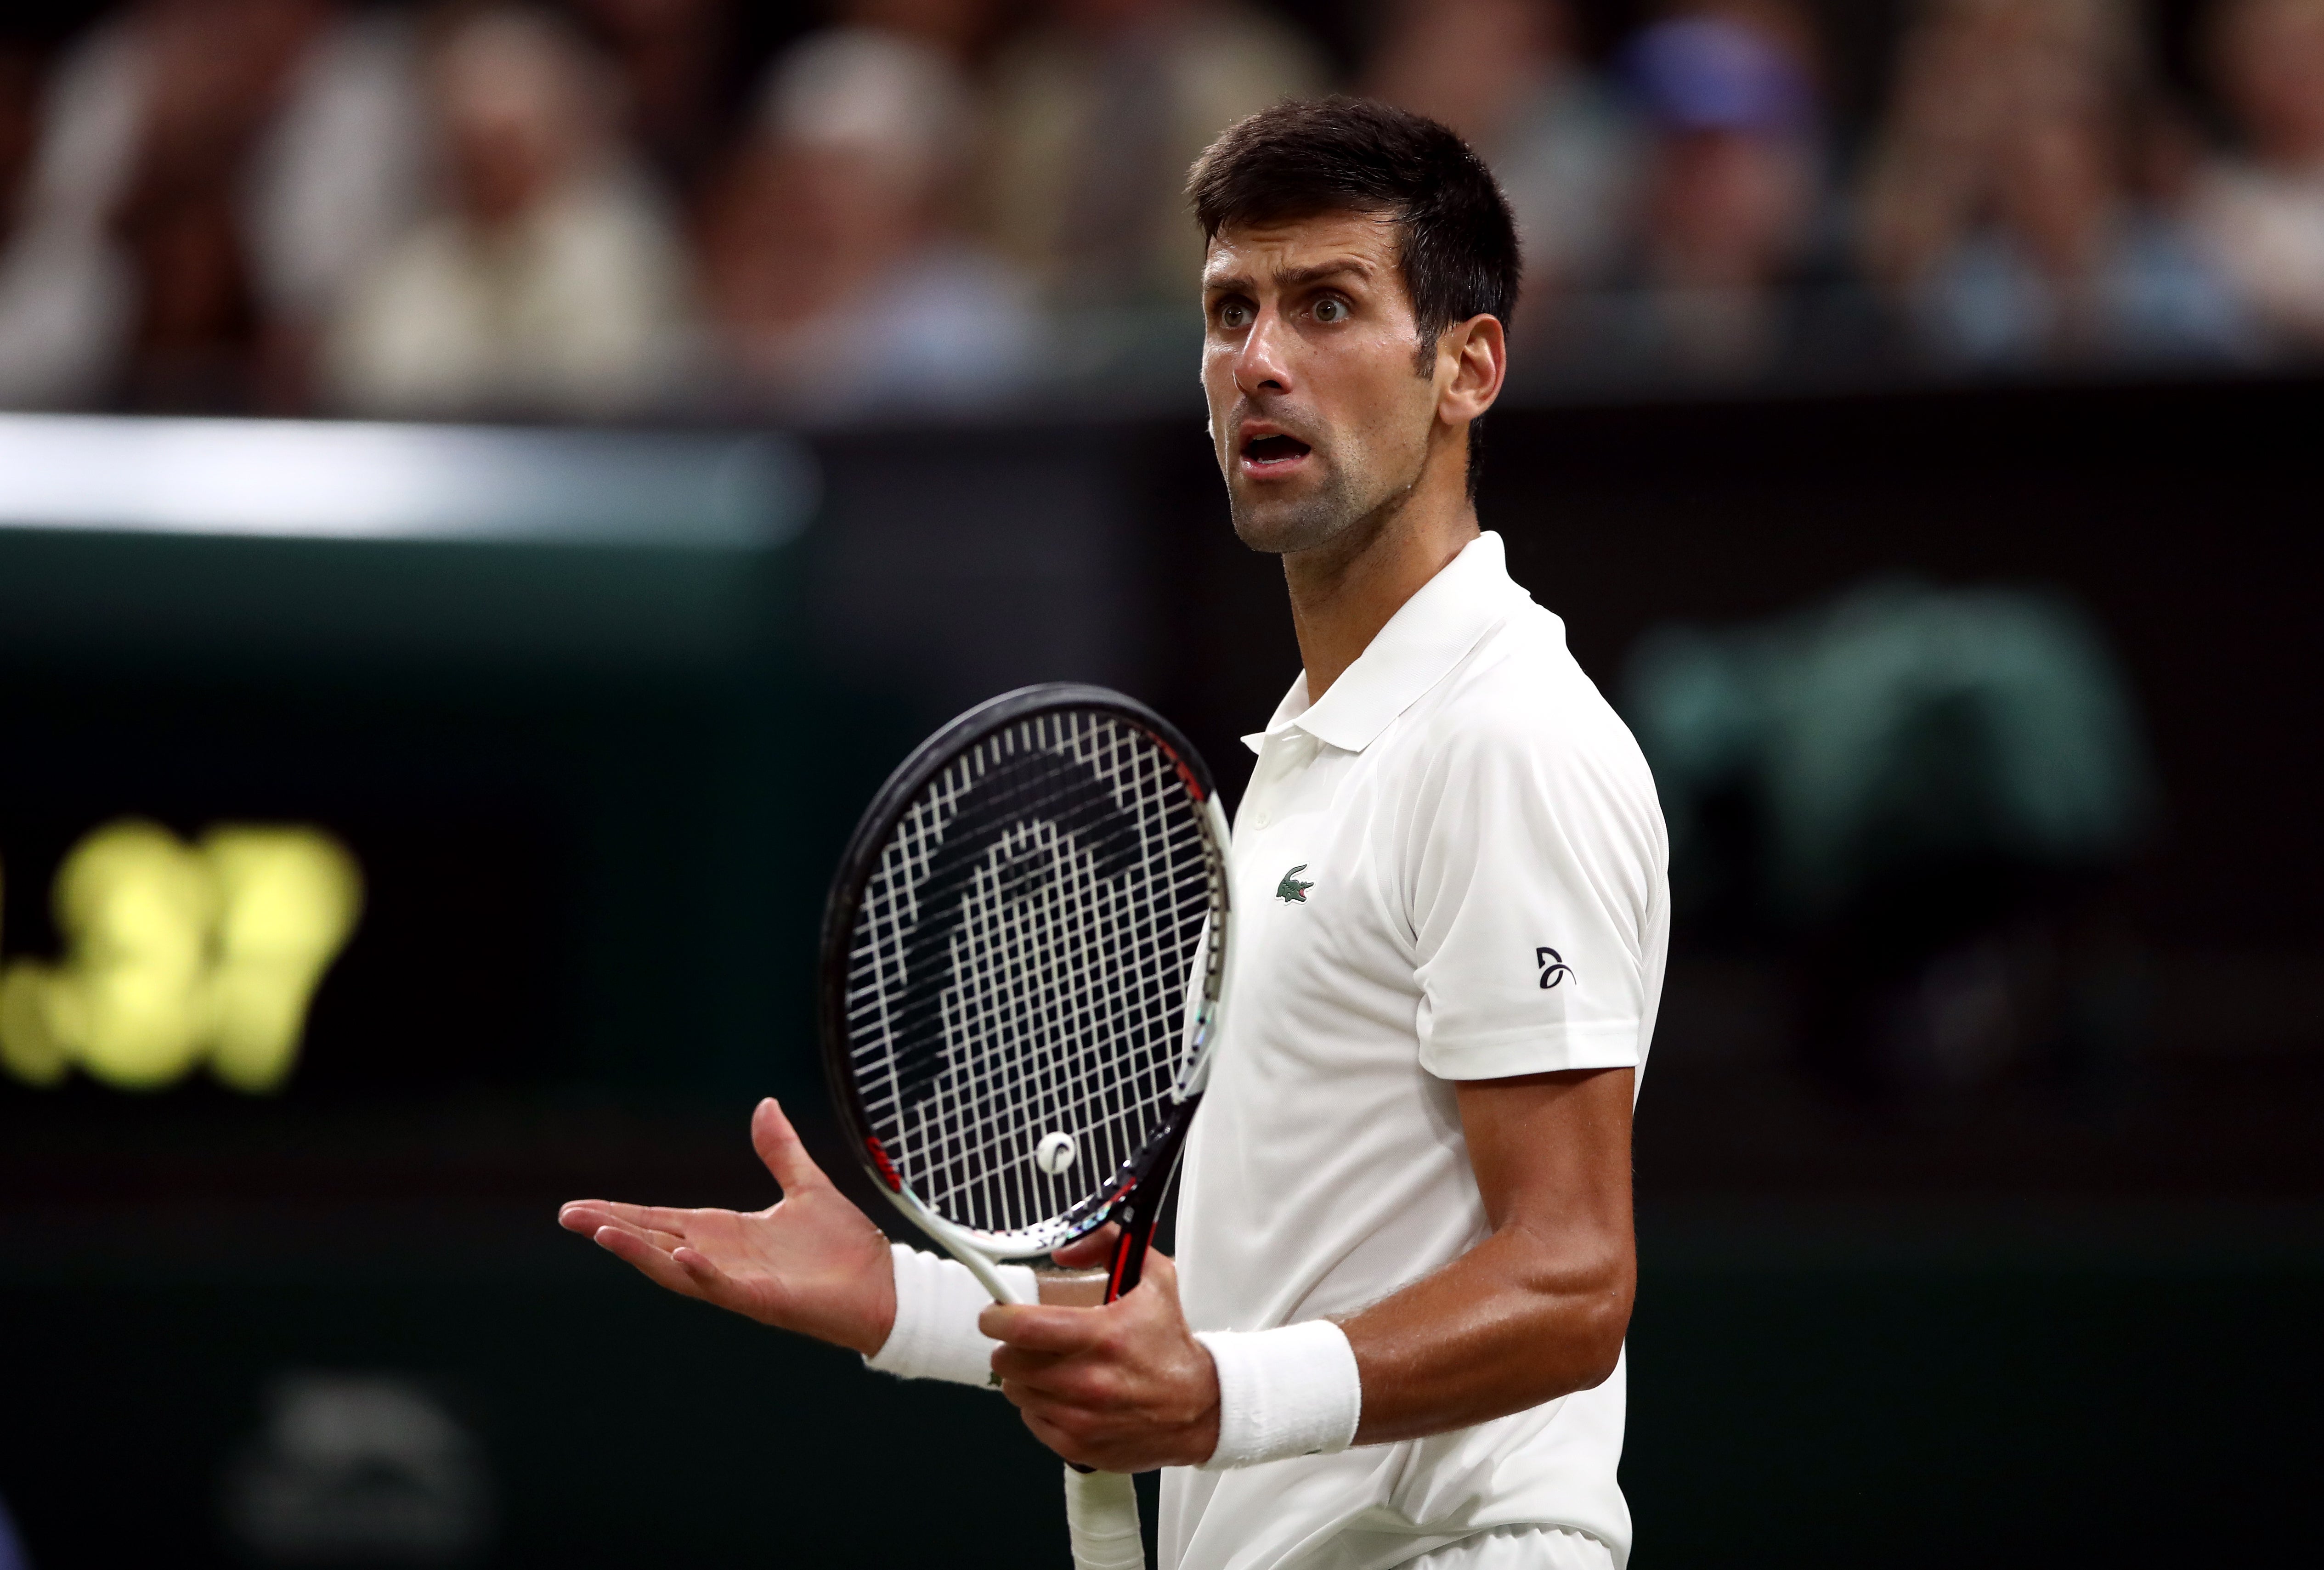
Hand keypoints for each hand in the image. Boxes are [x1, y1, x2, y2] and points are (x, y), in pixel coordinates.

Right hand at [557, 1098, 897, 1354]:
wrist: (884, 1283)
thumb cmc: (843, 1246)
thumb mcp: (805, 1185)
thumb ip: (780, 1150)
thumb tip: (765, 1105)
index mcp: (725, 1232)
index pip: (660, 1220)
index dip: (620, 1211)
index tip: (577, 1206)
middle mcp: (722, 1258)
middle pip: (654, 1241)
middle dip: (611, 1229)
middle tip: (568, 1217)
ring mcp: (739, 1282)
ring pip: (675, 1268)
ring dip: (639, 1251)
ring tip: (602, 1233)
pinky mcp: (762, 1300)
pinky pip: (723, 1287)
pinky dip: (700, 1272)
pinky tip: (679, 1255)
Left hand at [982, 1248, 1220, 1471]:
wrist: (1200, 1408)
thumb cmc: (1171, 1344)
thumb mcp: (1154, 1279)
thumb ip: (1108, 1245)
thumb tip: (1063, 1250)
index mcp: (1102, 1336)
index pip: (1022, 1327)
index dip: (996, 1317)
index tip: (994, 1314)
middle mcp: (1087, 1381)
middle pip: (1008, 1362)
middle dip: (1009, 1347)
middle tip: (1026, 1341)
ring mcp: (1080, 1418)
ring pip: (1015, 1392)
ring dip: (1023, 1377)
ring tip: (1048, 1367)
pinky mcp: (1078, 1447)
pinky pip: (1031, 1419)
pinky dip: (1039, 1405)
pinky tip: (1063, 1394)